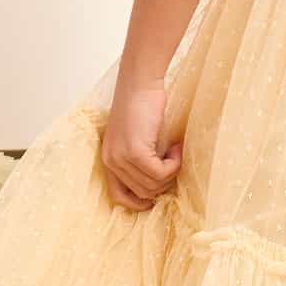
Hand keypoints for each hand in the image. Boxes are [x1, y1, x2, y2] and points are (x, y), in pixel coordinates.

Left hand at [101, 81, 181, 210]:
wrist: (141, 83)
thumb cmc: (142, 105)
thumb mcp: (136, 137)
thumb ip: (141, 158)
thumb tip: (160, 182)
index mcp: (108, 159)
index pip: (118, 196)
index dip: (138, 202)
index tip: (157, 196)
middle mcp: (111, 162)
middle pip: (142, 192)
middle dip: (163, 182)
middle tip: (173, 161)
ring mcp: (122, 158)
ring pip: (153, 185)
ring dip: (171, 171)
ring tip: (175, 150)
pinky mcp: (135, 152)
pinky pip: (160, 173)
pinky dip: (174, 164)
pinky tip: (176, 147)